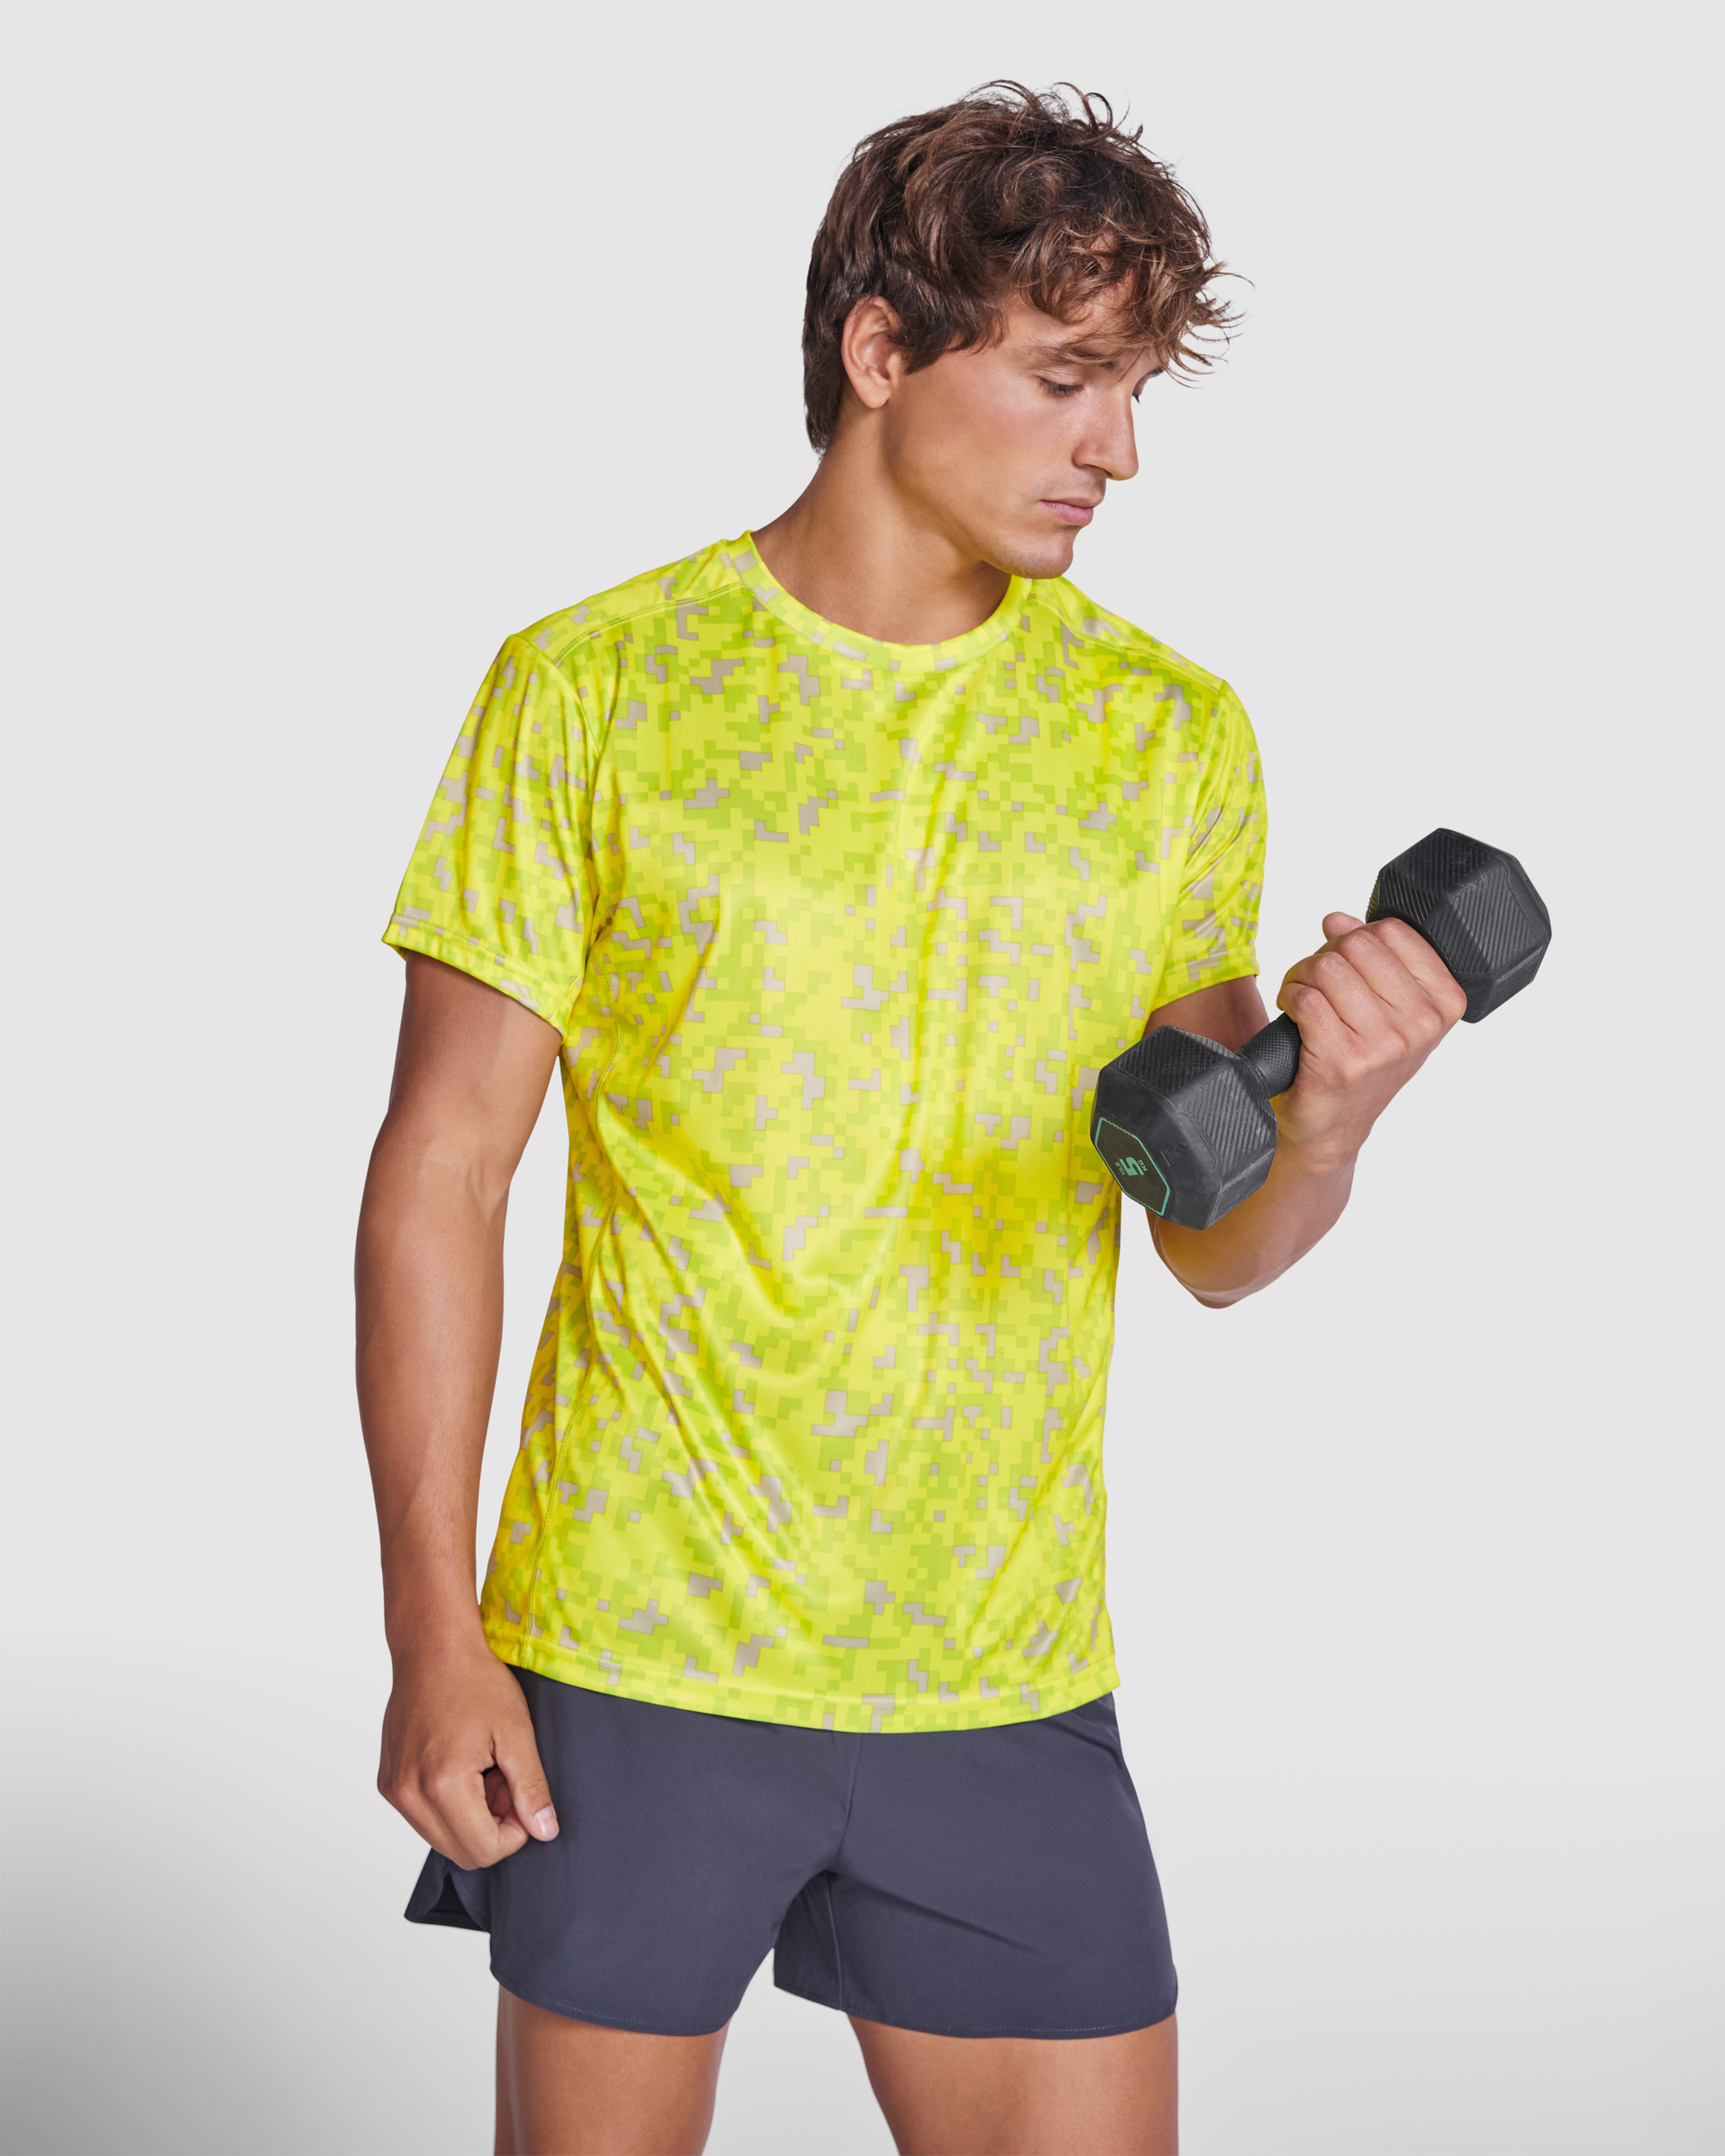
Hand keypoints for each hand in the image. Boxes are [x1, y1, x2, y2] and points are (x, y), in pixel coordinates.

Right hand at [378, 1629, 559, 1868]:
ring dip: (469, 1817)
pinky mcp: (388, 1782)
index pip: (484, 1851)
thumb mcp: (517, 1733)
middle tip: (504, 1779)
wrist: (433, 1647)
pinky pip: (423, 1817)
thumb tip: (545, 1832)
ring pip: (441, 1838)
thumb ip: (531, 1789)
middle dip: (492, 1826)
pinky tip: (461, 1764)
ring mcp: (394, 1789)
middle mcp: (409, 1794)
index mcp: (443, 1785)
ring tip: (483, 1768)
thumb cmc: (476, 1681)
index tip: (522, 1796)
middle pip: (461, 1852)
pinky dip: (447, 1805)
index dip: (515, 1833)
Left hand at [1273, 912, 1467, 1162]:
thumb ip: (1371, 957)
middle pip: (1356, 946)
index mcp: (1443, 1003)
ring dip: (1303, 978)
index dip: (1356, 937)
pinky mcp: (1342, 1060)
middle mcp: (1419, 1024)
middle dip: (1325, 957)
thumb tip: (1339, 919)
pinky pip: (1305, 998)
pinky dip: (1290, 999)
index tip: (1347, 963)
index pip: (1392, 931)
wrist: (1333, 1126)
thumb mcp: (1386, 1007)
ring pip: (1326, 968)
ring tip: (1305, 1001)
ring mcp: (1383, 1044)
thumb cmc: (1361, 1064)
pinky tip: (1294, 1017)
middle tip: (1318, 983)